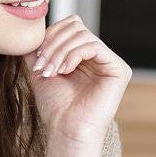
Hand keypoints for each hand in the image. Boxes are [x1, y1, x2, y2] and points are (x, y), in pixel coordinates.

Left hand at [28, 15, 130, 147]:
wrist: (66, 130)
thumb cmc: (55, 106)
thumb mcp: (41, 70)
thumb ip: (39, 48)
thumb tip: (36, 29)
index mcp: (85, 56)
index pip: (71, 26)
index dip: (51, 35)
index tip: (37, 58)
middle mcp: (100, 57)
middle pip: (76, 27)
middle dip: (53, 43)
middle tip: (43, 66)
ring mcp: (111, 63)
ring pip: (83, 35)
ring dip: (60, 51)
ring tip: (51, 71)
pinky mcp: (119, 69)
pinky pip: (94, 46)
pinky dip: (74, 55)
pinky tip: (65, 71)